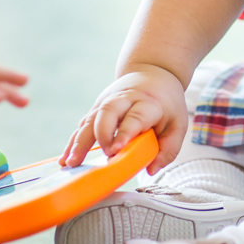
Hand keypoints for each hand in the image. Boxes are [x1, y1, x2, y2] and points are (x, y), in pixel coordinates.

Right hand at [60, 66, 186, 174]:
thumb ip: (168, 149)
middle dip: (101, 135)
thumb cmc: (166, 104)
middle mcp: (124, 99)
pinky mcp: (97, 108)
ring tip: (71, 163)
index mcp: (147, 103)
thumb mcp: (178, 123)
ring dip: (79, 142)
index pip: (134, 117)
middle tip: (102, 155)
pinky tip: (66, 158)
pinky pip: (83, 125)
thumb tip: (151, 170)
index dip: (124, 133)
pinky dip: (73, 142)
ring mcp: (107, 102)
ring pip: (90, 119)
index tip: (115, 150)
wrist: (152, 73)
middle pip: (107, 113)